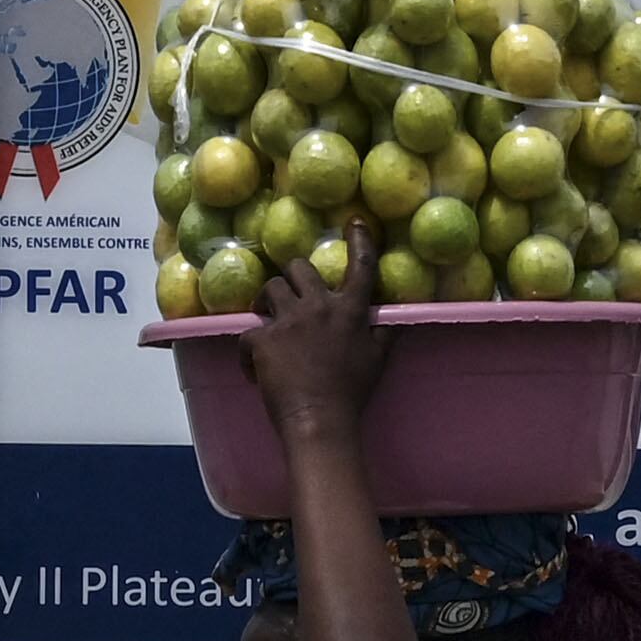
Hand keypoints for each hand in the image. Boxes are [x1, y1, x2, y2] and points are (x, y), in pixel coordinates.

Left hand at [243, 259, 387, 443]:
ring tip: (267, 323)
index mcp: (349, 311)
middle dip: (291, 275)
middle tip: (289, 295)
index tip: (356, 221)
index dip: (360, 241)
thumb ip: (383, 333)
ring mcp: (288, 322)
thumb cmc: (352, 391)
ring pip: (269, 290)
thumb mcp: (378, 359)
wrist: (319, 419)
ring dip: (266, 303)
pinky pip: (249, 332)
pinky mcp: (261, 339)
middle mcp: (318, 308)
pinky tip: (256, 370)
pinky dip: (250, 351)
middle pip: (297, 268)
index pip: (360, 268)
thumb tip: (392, 317)